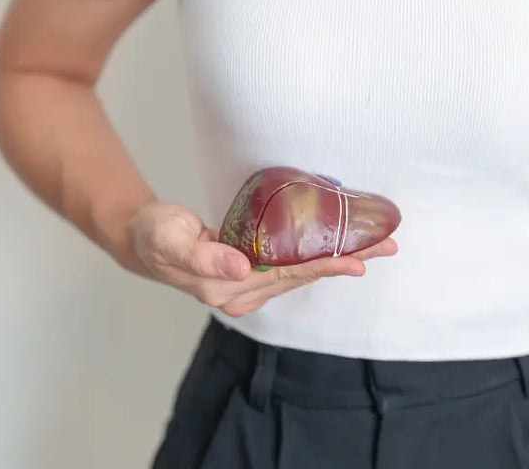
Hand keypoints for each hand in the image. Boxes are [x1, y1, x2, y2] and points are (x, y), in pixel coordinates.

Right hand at [127, 202, 397, 316]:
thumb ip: (202, 253)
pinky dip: (316, 259)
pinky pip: (289, 268)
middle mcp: (241, 293)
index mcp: (225, 286)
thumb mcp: (170, 237)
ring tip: (374, 247)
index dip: (323, 265)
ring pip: (299, 273)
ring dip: (336, 261)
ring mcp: (245, 288)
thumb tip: (241, 265)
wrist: (142, 240)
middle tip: (386, 247)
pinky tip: (339, 251)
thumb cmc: (155, 234)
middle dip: (344, 261)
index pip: (286, 273)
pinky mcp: (248, 276)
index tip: (357, 259)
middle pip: (301, 275)